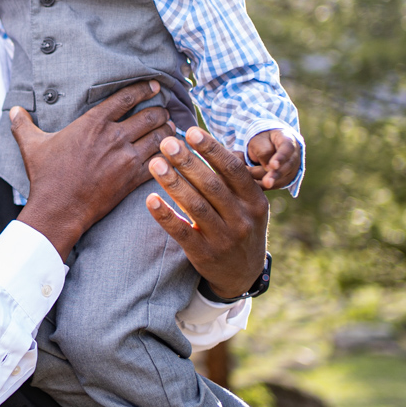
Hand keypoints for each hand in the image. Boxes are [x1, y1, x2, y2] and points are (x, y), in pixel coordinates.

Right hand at [14, 81, 171, 259]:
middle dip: (160, 110)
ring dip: (168, 132)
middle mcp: (113, 136)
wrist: (58, 209)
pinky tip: (171, 154)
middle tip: (164, 109)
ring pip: (160, 137)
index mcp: (93, 123)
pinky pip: (160, 163)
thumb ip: (24, 124)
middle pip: (149, 115)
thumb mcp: (31, 146)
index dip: (144, 89)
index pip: (126, 98)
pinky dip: (169, 156)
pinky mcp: (133, 179)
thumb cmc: (46, 176)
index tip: (154, 85)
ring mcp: (126, 158)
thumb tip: (14, 110)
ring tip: (171, 129)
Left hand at [146, 127, 268, 299]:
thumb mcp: (248, 204)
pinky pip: (182, 233)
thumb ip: (232, 178)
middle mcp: (242, 219)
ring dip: (173, 183)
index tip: (191, 131)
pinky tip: (150, 199)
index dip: (212, 150)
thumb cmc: (240, 226)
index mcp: (255, 201)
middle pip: (212, 186)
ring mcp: (223, 239)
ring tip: (154, 163)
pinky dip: (166, 216)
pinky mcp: (204, 255)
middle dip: (187, 162)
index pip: (233, 170)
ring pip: (195, 207)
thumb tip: (208, 143)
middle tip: (166, 142)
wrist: (242, 275)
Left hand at [247, 128, 300, 189]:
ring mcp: (292, 169)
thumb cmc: (263, 141)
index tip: (273, 165)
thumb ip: (263, 151)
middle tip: (266, 182)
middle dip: (275, 175)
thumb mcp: (260, 141)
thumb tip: (268, 168)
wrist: (268, 146)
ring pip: (282, 178)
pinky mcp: (286, 179)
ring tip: (251, 181)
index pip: (288, 148)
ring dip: (266, 181)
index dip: (281, 157)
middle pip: (287, 166)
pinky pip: (276, 185)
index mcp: (288, 140)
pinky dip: (264, 186)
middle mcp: (294, 155)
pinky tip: (252, 185)